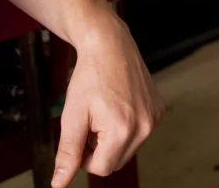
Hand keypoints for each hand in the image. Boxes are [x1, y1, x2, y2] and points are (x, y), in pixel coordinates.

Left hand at [52, 5, 164, 184]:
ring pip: (128, 149)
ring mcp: (154, 118)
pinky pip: (140, 133)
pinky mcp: (158, 110)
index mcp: (122, 130)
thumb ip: (68, 153)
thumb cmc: (91, 75)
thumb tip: (60, 182)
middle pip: (116, 161)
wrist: (109, 45)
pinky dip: (126, 127)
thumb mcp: (72, 116)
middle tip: (90, 123)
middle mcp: (144, 126)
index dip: (84, 157)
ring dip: (112, 140)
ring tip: (104, 112)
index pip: (100, 168)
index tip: (80, 136)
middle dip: (99, 149)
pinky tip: (118, 106)